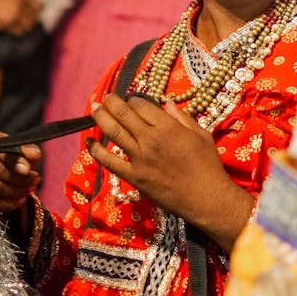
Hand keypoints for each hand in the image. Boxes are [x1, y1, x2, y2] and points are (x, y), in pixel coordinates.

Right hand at [0, 130, 41, 212]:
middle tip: (35, 181)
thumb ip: (28, 150)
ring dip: (17, 191)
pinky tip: (20, 199)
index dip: (17, 162)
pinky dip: (8, 203)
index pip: (1, 151)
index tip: (29, 170)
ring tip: (29, 189)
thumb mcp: (20, 150)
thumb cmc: (9, 157)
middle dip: (21, 179)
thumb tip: (33, 154)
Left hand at [88, 96, 251, 249]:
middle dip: (112, 102)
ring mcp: (139, 158)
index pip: (141, 105)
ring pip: (114, 132)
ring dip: (101, 117)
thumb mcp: (200, 134)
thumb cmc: (208, 165)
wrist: (206, 198)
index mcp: (167, 127)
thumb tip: (167, 103)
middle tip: (106, 97)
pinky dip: (96, 150)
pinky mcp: (134, 176)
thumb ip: (182, 117)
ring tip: (94, 108)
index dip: (133, 99)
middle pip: (123, 114)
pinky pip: (109, 162)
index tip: (131, 100)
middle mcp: (150, 139)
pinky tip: (88, 141)